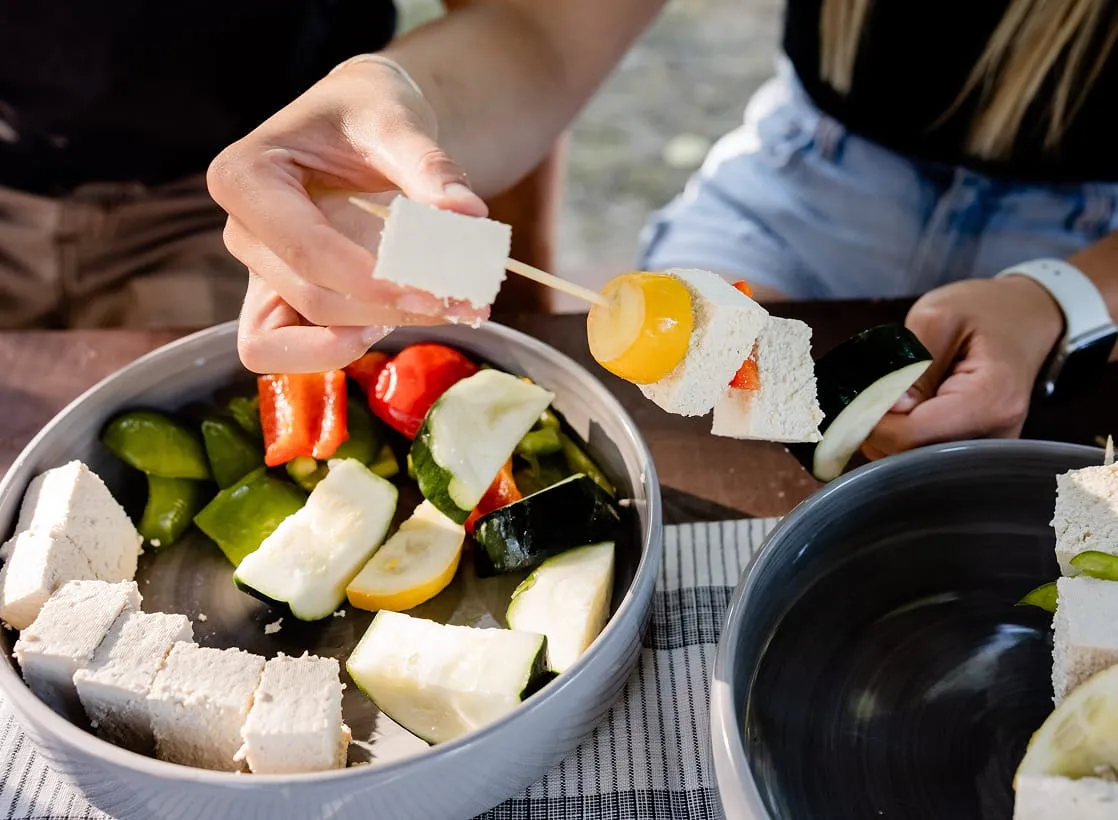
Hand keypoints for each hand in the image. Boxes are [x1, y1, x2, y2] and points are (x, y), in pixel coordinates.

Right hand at [207, 56, 489, 373]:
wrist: (360, 122)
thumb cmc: (366, 112)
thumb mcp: (396, 119)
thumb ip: (429, 165)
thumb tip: (468, 214)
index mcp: (246, 178)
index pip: (306, 250)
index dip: (370, 283)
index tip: (434, 291)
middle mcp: (242, 231)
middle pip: (312, 297)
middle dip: (387, 309)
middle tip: (459, 301)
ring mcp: (260, 271)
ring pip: (303, 334)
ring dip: (374, 332)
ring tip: (436, 310)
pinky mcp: (282, 299)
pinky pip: (295, 349)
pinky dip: (344, 348)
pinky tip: (394, 321)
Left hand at [862, 276, 1063, 457]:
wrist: (1027, 317)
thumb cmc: (983, 311)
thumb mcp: (937, 318)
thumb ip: (909, 365)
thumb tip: (885, 409)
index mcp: (990, 399)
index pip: (911, 436)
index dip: (873, 421)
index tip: (858, 396)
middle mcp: (995, 435)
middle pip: (912, 456)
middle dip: (879, 430)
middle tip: (870, 394)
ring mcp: (988, 449)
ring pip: (915, 462)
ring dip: (889, 434)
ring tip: (893, 395)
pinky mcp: (976, 452)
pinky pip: (927, 457)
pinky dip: (905, 437)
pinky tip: (906, 410)